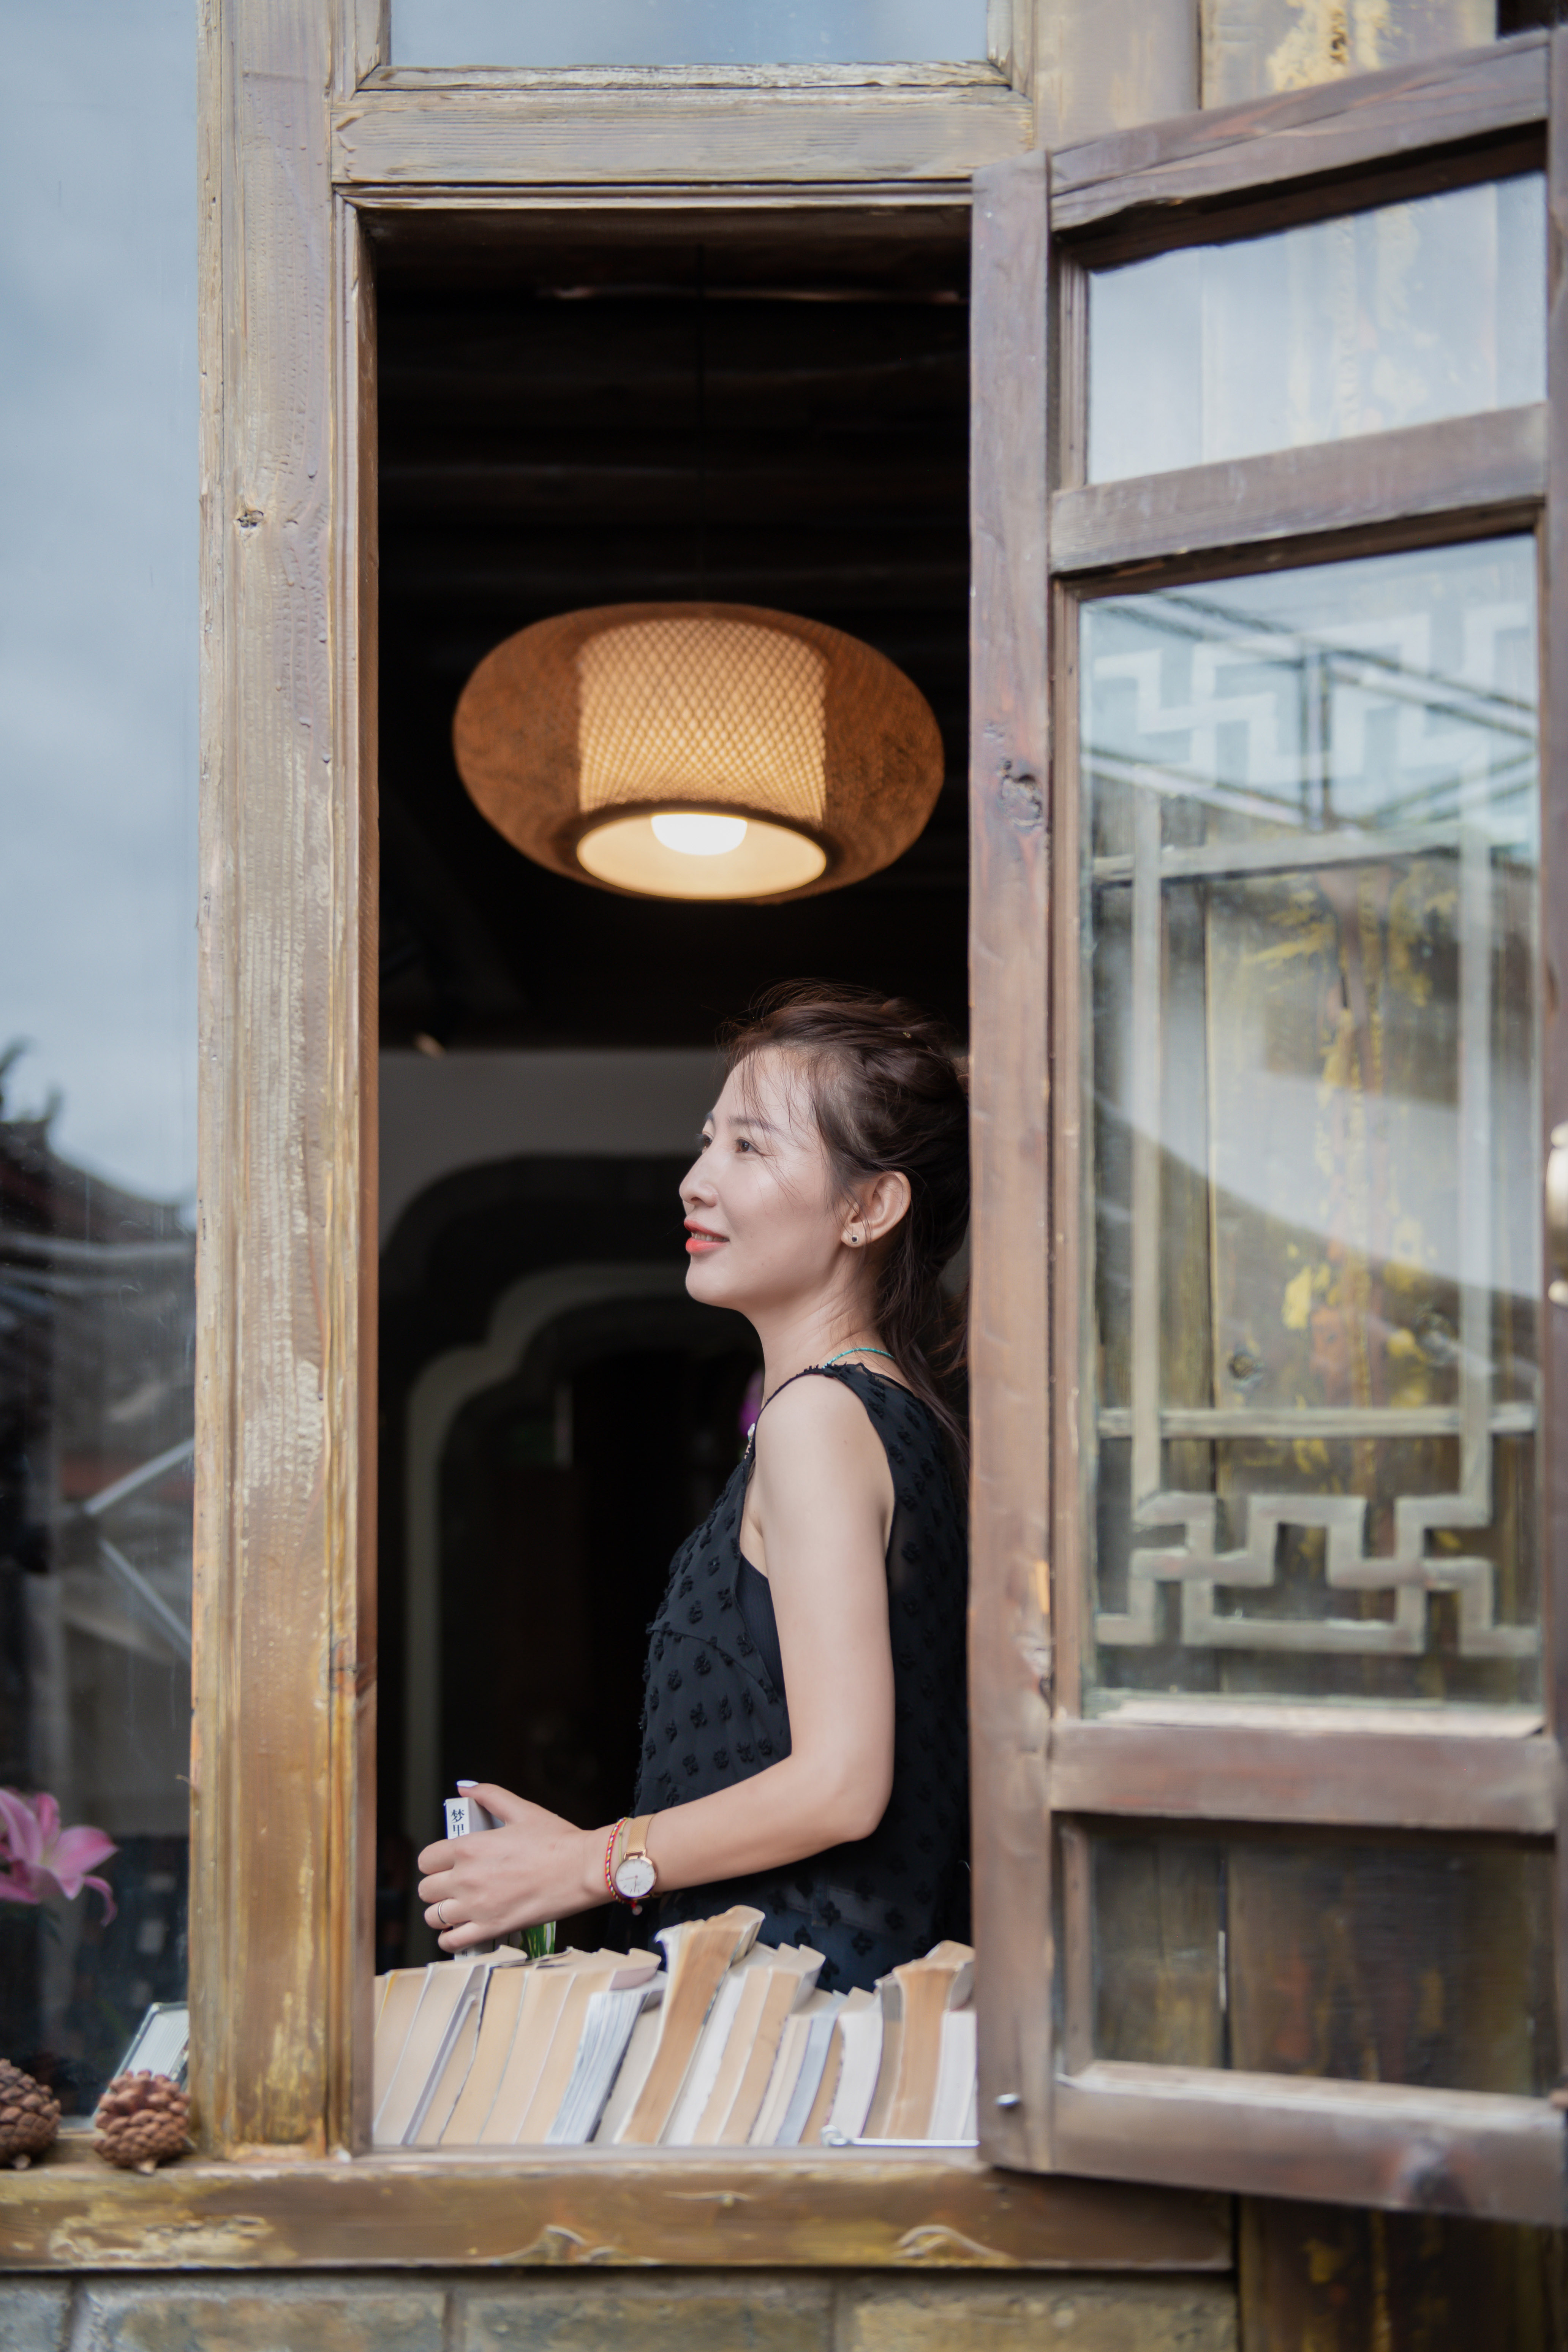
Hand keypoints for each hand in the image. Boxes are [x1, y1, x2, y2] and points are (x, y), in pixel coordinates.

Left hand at [416, 1784, 603, 1951]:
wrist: (582, 1870)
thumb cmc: (556, 1841)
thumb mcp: (521, 1809)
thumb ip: (489, 1796)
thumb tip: (466, 1787)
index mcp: (469, 1847)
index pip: (426, 1859)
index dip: (435, 1861)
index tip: (446, 1863)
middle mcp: (466, 1878)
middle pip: (426, 1889)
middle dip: (437, 1886)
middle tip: (454, 1884)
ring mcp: (477, 1907)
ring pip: (434, 1917)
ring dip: (441, 1912)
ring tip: (457, 1907)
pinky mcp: (491, 1929)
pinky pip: (452, 1942)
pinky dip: (450, 1939)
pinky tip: (460, 1930)